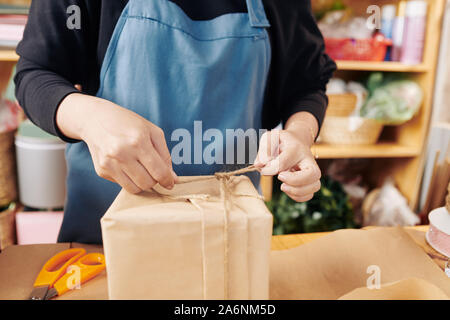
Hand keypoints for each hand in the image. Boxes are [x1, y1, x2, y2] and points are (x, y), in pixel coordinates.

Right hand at [57, 93, 176, 193]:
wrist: (95, 118)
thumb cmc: (128, 123)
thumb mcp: (152, 131)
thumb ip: (165, 155)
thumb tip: (172, 178)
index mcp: (138, 141)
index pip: (158, 171)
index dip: (167, 180)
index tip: (170, 183)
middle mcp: (122, 153)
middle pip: (147, 183)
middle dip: (154, 180)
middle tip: (153, 171)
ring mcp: (110, 163)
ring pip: (135, 189)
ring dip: (142, 183)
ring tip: (141, 169)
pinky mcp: (102, 170)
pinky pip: (122, 185)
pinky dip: (129, 180)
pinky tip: (127, 166)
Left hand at [255, 120, 320, 201]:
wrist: (296, 141)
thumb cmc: (280, 142)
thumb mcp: (270, 139)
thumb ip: (264, 150)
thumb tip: (259, 165)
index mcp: (295, 148)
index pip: (286, 161)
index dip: (272, 169)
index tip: (264, 170)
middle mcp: (307, 159)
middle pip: (313, 173)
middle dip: (295, 180)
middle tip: (280, 177)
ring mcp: (312, 171)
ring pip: (315, 186)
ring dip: (297, 191)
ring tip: (283, 187)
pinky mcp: (311, 181)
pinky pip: (310, 194)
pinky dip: (299, 197)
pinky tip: (288, 190)